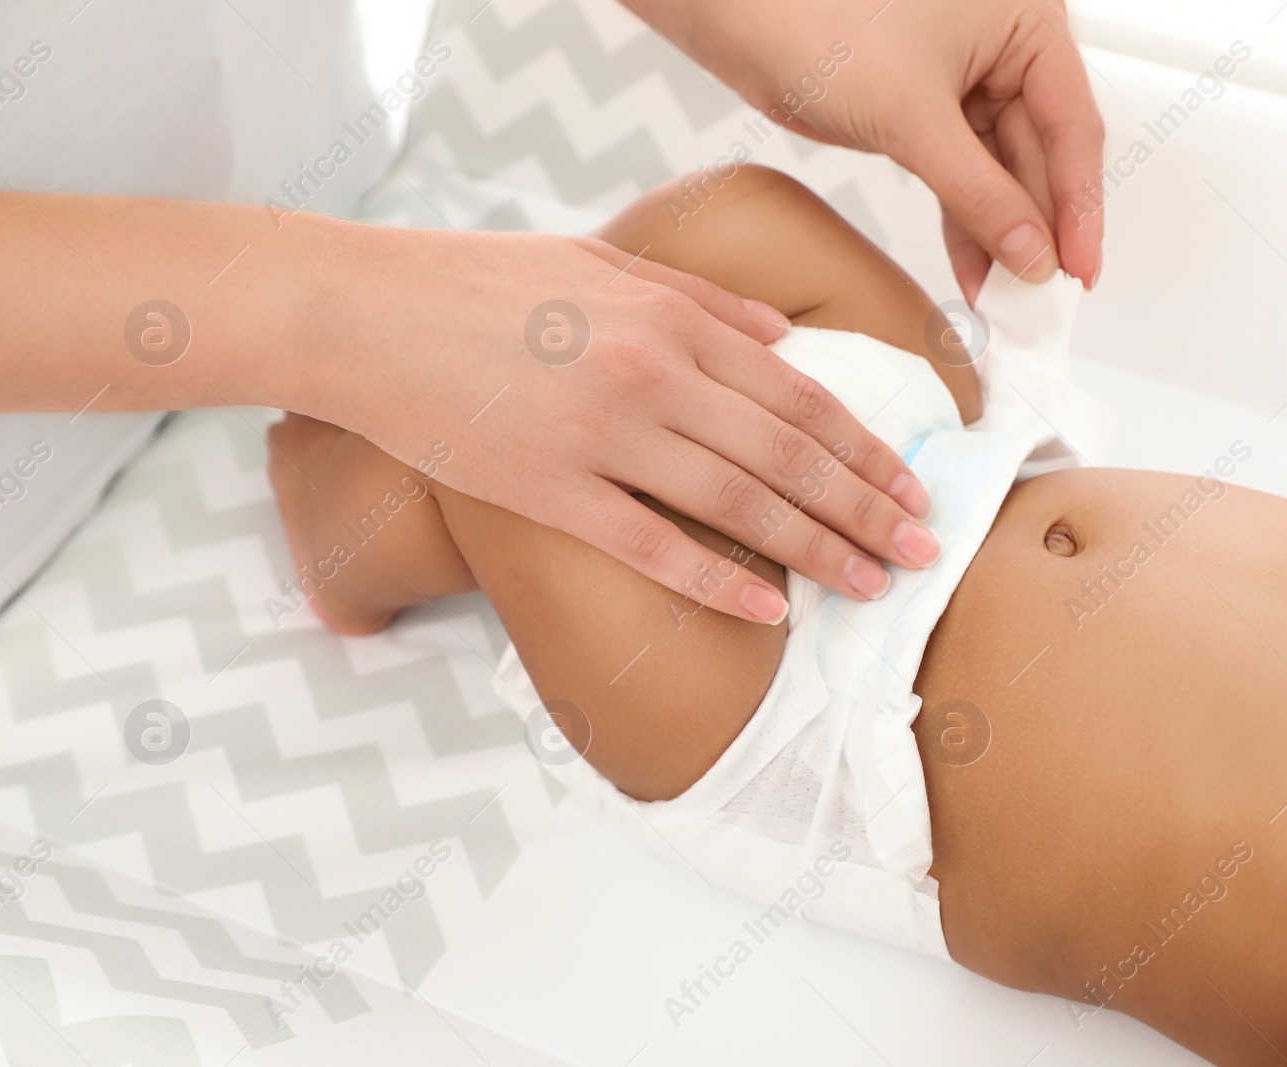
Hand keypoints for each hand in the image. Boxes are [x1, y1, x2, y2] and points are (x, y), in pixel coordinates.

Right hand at [310, 226, 936, 624]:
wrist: (363, 314)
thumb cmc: (480, 283)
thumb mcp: (601, 262)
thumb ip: (702, 296)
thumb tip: (785, 335)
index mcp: (672, 317)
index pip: (799, 395)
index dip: (866, 448)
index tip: (912, 487)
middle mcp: (653, 375)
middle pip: (787, 455)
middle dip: (866, 508)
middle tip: (924, 550)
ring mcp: (603, 437)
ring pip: (739, 503)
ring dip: (816, 549)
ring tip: (873, 584)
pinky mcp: (550, 492)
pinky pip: (651, 546)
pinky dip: (716, 580)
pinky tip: (769, 610)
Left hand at [632, 0, 1104, 304]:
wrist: (741, 15)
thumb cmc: (817, 18)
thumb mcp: (913, 118)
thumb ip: (980, 193)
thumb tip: (1032, 253)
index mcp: (1026, 22)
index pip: (1073, 127)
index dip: (1079, 208)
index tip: (1080, 272)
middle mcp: (1004, 46)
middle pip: (1041, 155)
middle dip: (1038, 230)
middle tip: (1042, 299)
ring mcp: (965, 78)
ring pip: (999, 171)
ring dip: (1001, 235)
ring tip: (1005, 297)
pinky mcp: (924, 108)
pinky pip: (960, 173)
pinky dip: (965, 220)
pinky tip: (973, 268)